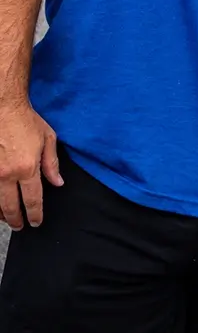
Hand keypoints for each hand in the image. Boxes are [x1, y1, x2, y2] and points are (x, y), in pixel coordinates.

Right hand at [0, 101, 62, 228]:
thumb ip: (51, 164)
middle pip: (11, 206)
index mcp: (27, 168)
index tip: (36, 222)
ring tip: (7, 219)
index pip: (32, 200)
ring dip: (1, 214)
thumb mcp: (47, 139)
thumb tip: (57, 183)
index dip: (35, 214)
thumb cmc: (26, 120)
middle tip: (20, 226)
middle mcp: (7, 174)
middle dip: (16, 219)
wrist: (3, 107)